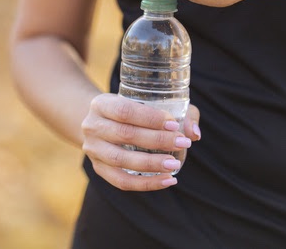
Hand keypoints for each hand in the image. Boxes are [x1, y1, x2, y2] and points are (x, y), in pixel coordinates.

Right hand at [81, 93, 200, 190]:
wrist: (101, 123)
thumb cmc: (132, 110)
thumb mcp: (147, 102)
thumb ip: (176, 112)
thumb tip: (193, 133)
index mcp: (101, 104)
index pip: (124, 111)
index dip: (150, 118)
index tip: (174, 124)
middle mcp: (92, 126)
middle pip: (124, 135)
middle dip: (157, 140)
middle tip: (182, 143)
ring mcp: (92, 149)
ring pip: (120, 160)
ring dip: (150, 164)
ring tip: (174, 165)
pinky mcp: (98, 168)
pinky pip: (121, 181)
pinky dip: (146, 184)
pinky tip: (167, 181)